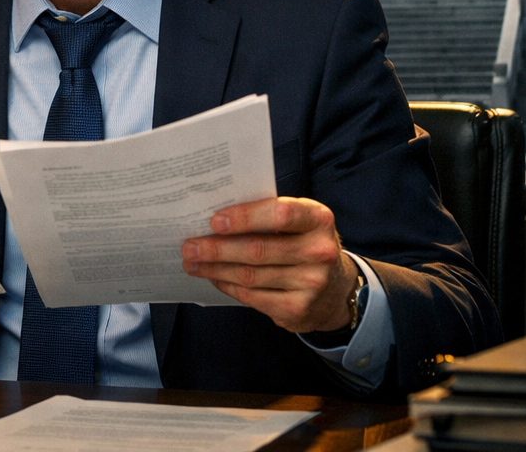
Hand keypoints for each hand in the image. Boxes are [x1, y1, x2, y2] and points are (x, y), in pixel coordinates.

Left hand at [181, 197, 359, 332]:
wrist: (337, 288)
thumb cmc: (305, 242)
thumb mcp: (299, 221)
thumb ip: (267, 215)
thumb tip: (215, 219)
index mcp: (318, 219)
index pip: (280, 214)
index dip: (245, 217)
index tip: (214, 221)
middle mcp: (319, 252)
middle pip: (258, 250)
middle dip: (217, 249)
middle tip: (189, 246)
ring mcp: (311, 284)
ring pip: (250, 276)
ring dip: (216, 269)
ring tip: (193, 262)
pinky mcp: (298, 310)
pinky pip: (253, 297)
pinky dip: (228, 286)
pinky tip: (214, 278)